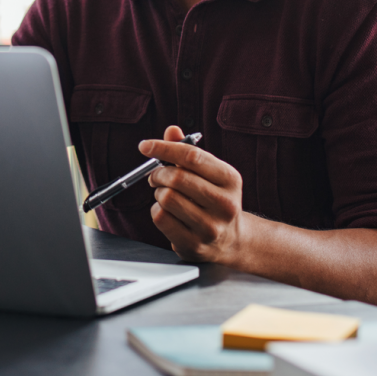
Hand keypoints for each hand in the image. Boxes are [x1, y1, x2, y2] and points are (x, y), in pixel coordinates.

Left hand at [143, 125, 245, 264]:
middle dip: (158, 173)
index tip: (145, 146)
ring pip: (167, 198)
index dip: (164, 148)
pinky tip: (166, 212)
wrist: (230, 240)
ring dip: (159, 193)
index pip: (192, 156)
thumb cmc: (213, 199)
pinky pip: (161, 218)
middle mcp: (225, 204)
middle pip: (177, 177)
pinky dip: (156, 210)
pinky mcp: (194, 244)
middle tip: (156, 176)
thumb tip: (172, 131)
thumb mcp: (209, 173)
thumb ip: (188, 151)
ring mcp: (211, 227)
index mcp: (230, 179)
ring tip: (165, 195)